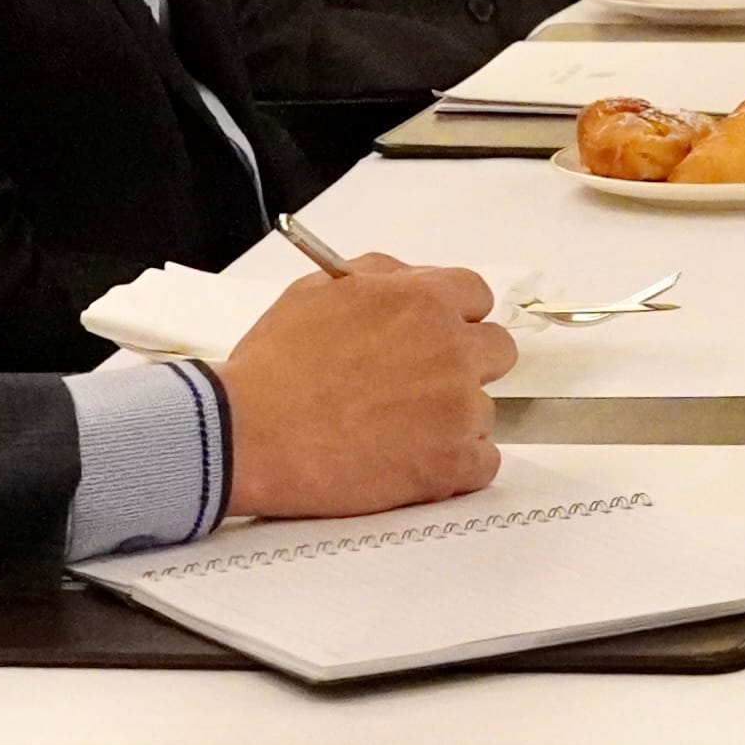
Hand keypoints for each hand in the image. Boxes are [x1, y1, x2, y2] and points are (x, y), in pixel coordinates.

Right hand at [219, 259, 512, 518]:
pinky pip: (483, 463)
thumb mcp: (317, 290)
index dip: (454, 318)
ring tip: (393, 432)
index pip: (477, 297)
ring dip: (451, 421)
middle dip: (464, 366)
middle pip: (497, 352)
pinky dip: (454, 468)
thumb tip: (412, 279)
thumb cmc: (273, 367)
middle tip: (418, 387)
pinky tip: (411, 462)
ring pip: (483, 411)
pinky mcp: (452, 463)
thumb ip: (380, 276)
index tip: (436, 336)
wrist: (247, 434)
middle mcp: (452, 349)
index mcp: (424, 301)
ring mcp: (458, 408)